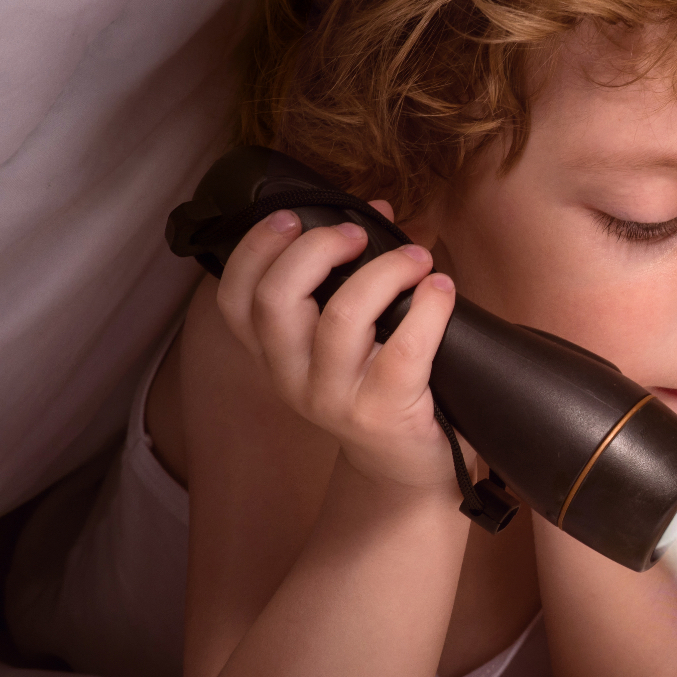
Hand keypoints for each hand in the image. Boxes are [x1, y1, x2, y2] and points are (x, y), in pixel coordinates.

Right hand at [214, 205, 457, 492]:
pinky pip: (403, 349)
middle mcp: (291, 377)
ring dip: (383, 271)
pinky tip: (442, 288)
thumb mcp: (347, 339)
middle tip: (357, 232)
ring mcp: (334, 399)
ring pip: (340, 317)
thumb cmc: (381, 387)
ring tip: (416, 257)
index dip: (255, 248)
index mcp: (273, 354)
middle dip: (316, 248)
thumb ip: (349, 276)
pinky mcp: (383, 414)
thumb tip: (375, 210)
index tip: (292, 216)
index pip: (235, 298)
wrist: (408, 467)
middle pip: (276, 298)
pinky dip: (428, 307)